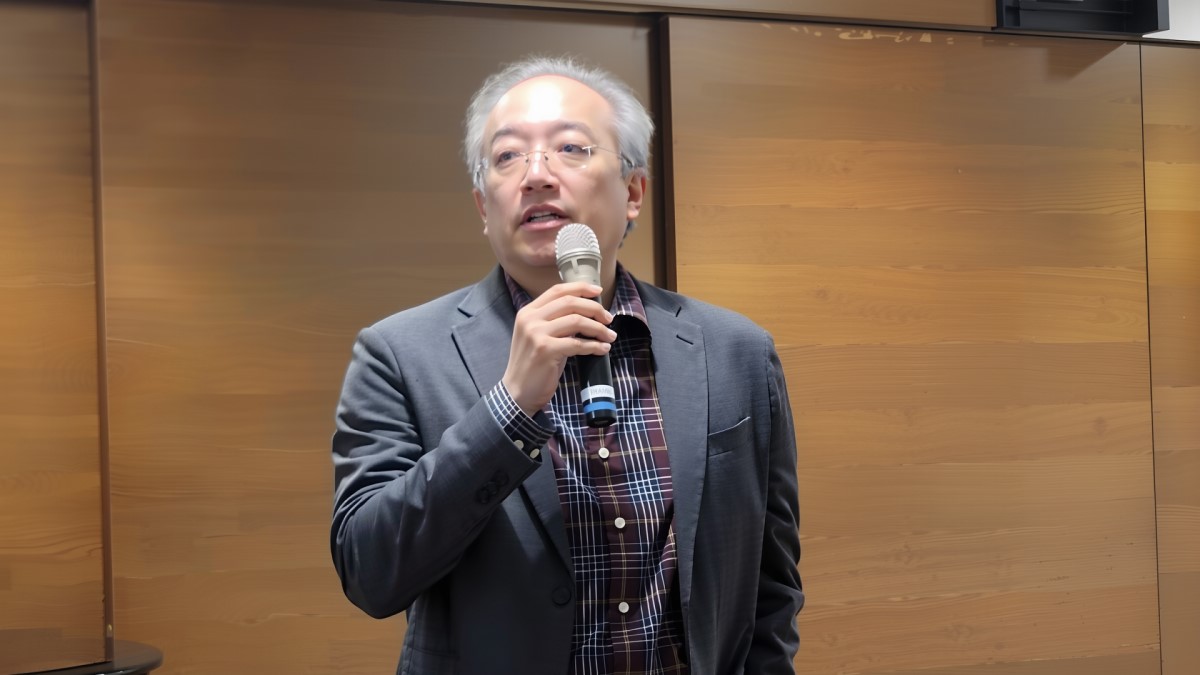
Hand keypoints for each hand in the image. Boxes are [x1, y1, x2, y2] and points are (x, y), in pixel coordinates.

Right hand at [502, 282, 614, 414]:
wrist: (517, 391)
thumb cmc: (533, 364)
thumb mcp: (539, 336)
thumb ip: (555, 322)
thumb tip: (586, 313)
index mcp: (528, 312)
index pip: (557, 290)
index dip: (580, 288)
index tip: (599, 291)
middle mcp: (530, 319)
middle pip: (570, 302)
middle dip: (595, 309)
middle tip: (608, 318)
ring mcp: (536, 334)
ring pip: (577, 321)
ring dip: (598, 328)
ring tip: (609, 336)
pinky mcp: (546, 350)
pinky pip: (577, 344)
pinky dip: (594, 346)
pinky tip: (602, 349)